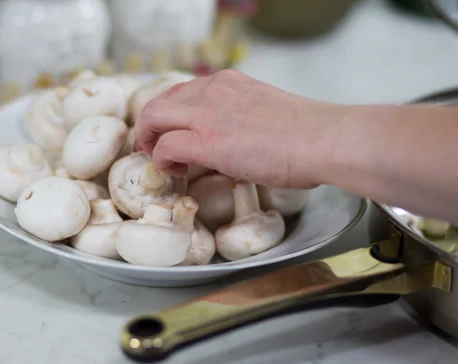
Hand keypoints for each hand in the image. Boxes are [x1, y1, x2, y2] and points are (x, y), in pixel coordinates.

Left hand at [134, 69, 338, 188]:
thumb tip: (229, 142)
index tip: (172, 133)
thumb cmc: (306, 134)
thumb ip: (239, 118)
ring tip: (160, 160)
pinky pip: (165, 147)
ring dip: (149, 141)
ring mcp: (207, 114)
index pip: (181, 92)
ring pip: (153, 118)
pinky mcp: (207, 140)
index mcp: (226, 82)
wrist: (323, 139)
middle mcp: (211, 91)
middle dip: (149, 127)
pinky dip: (162, 161)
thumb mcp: (263, 112)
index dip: (169, 115)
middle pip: (158, 102)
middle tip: (155, 148)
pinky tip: (177, 172)